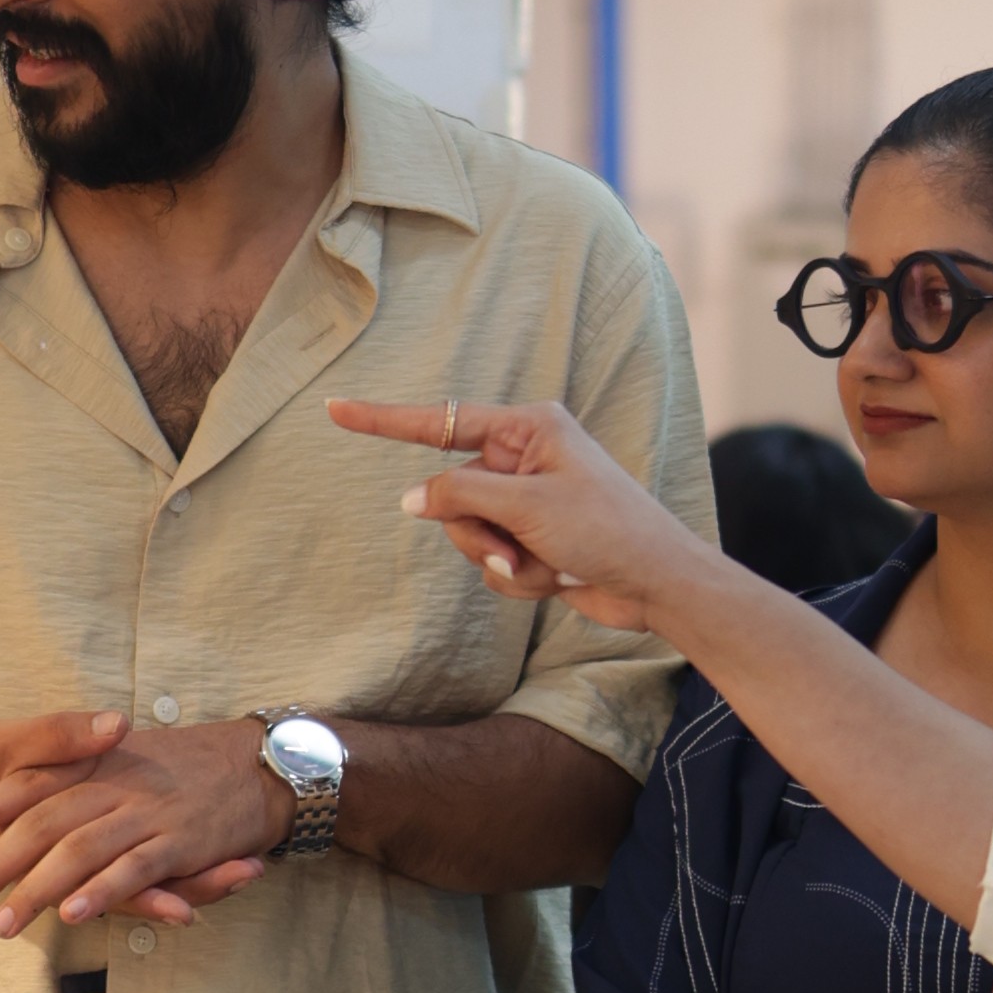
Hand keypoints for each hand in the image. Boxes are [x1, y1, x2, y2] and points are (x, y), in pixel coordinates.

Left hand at [0, 709, 284, 938]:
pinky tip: (71, 914)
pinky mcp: (180, 840)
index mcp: (96, 760)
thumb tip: (24, 792)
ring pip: (78, 851)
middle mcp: (115, 782)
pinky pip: (133, 868)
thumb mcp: (124, 758)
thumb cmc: (184, 768)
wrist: (258, 762)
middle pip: (42, 823)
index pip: (27, 782)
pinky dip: (101, 891)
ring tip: (3, 925)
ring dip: (37, 891)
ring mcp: (146, 812)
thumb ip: (80, 769)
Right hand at [329, 395, 712, 634]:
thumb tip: (411, 497)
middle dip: (476, 531)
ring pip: (468, 534)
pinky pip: (493, 562)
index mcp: (528, 429)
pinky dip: (519, 578)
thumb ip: (460, 495)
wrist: (657, 583)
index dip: (385, 420)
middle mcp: (524, 459)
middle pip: (451, 494)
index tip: (336, 408)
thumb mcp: (526, 506)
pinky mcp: (532, 540)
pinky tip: (557, 578)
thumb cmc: (607, 528)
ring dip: (499, 560)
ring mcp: (527, 502)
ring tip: (543, 564)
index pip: (441, 422)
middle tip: (515, 546)